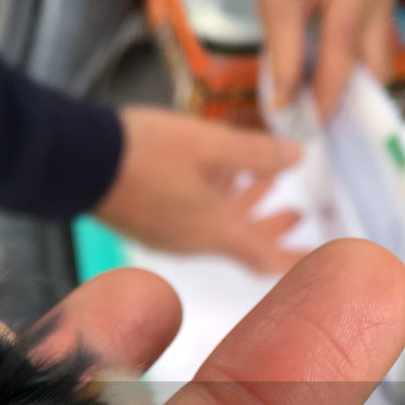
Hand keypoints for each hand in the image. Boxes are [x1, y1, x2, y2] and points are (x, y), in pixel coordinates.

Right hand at [94, 106, 304, 271]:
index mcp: (215, 231)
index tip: (323, 256)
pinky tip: (217, 176)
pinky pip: (194, 222)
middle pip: (244, 245)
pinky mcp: (150, 224)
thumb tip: (297, 155)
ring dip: (245, 211)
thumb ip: (260, 153)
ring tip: (263, 186)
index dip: (299, 260)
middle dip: (273, 229)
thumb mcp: (213, 144)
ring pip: (219, 230)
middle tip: (297, 213)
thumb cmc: (145, 154)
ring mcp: (170, 237)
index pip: (267, 259)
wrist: (80, 162)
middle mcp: (194, 242)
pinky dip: (216, 206)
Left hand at [248, 0, 396, 117]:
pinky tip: (337, 78)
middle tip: (327, 122)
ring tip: (329, 104)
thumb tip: (284, 105)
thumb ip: (282, 59)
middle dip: (354, 97)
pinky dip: (360, 63)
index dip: (329, 95)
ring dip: (359, 82)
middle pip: (378, 62)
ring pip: (384, 55)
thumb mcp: (275, 6)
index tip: (317, 125)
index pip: (343, 56)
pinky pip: (378, 41)